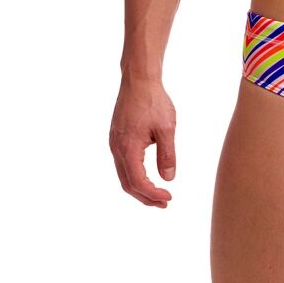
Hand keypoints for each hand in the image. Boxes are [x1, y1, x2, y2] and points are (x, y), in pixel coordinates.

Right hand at [109, 77, 176, 206]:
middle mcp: (116, 149)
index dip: (153, 194)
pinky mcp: (116, 137)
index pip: (138, 182)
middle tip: (164, 202)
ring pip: (123, 174)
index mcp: (128, 148)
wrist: (138, 79)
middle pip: (127, 184)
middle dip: (145, 197)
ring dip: (139, 187)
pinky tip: (147, 174)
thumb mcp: (166, 128)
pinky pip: (122, 163)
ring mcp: (114, 143)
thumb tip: (169, 178)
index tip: (169, 198)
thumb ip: (167, 155)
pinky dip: (134, 175)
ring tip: (157, 193)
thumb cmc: (154, 101)